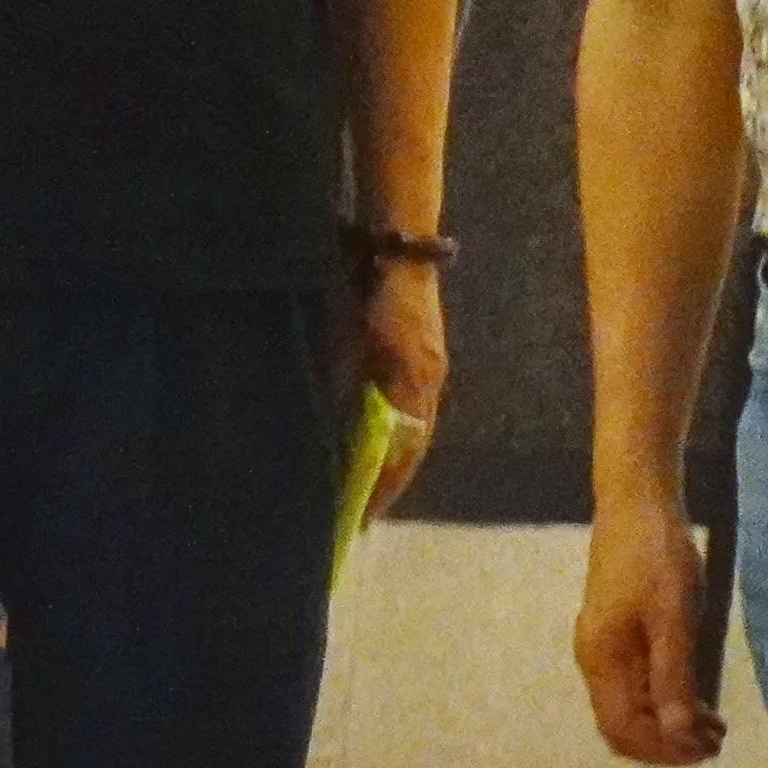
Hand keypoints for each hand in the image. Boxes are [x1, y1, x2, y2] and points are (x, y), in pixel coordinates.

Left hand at [358, 260, 446, 517]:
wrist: (402, 252)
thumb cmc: (371, 294)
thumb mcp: (349, 339)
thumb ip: (344, 382)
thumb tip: (334, 428)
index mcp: (412, 381)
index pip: (400, 450)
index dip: (384, 484)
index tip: (365, 514)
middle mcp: (429, 383)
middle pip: (414, 446)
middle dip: (393, 480)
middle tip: (369, 510)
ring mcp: (433, 371)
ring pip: (418, 431)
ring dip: (399, 460)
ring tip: (376, 487)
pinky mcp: (430, 361)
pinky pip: (418, 412)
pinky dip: (402, 435)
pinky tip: (386, 445)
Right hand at [572, 493, 725, 767]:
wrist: (637, 500)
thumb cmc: (657, 553)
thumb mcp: (674, 617)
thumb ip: (674, 678)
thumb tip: (679, 735)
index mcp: (601, 658)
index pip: (623, 731)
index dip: (664, 751)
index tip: (706, 748)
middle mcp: (595, 660)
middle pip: (622, 727)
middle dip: (667, 744)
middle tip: (715, 743)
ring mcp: (603, 648)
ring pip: (630, 709)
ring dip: (669, 726)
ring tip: (713, 726)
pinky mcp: (616, 635)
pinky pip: (635, 687)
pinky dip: (665, 702)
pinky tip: (697, 698)